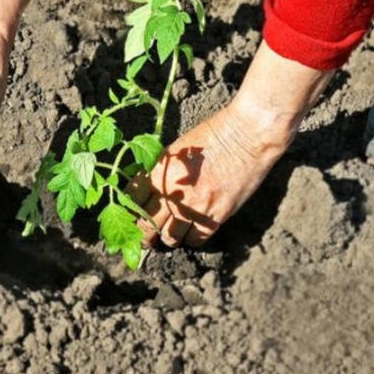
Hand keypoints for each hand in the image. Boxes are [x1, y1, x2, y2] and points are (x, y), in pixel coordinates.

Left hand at [127, 42, 334, 247]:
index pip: (131, 200)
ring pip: (170, 237)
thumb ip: (160, 171)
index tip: (129, 215)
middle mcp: (172, 194)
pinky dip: (190, 239)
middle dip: (142, 233)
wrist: (246, 136)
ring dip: (167, 237)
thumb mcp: (177, 148)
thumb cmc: (213, 134)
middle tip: (144, 235)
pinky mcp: (215, 216)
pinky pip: (196, 239)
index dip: (127, 210)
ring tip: (169, 234)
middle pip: (146, 225)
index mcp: (158, 173)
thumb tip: (147, 189)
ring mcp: (193, 208)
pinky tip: (191, 232)